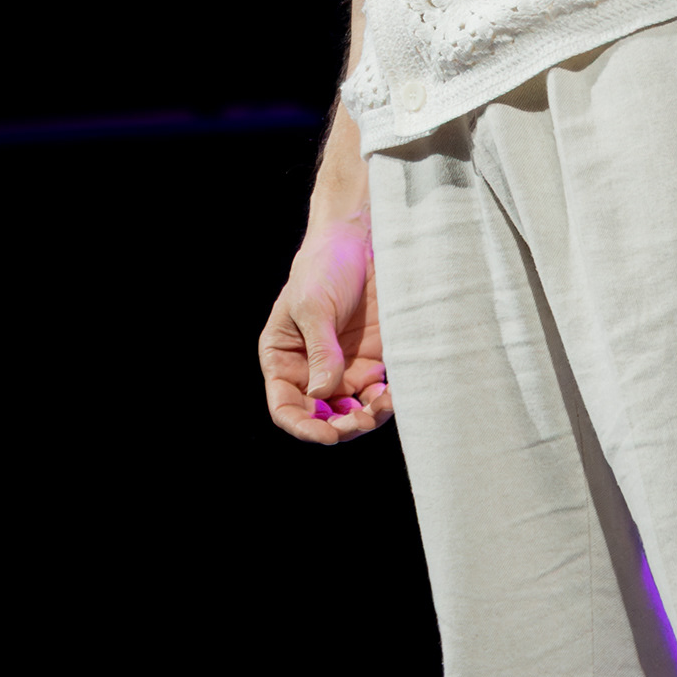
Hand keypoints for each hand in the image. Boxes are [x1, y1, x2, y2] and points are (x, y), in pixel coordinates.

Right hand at [258, 211, 393, 445]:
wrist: (361, 240)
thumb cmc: (324, 266)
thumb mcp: (313, 305)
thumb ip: (319, 350)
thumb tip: (322, 394)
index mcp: (284, 358)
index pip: (286, 407)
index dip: (303, 427)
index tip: (326, 436)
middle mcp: (310, 371)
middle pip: (320, 417)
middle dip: (339, 427)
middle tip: (359, 421)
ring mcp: (342, 368)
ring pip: (351, 412)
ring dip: (365, 419)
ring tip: (380, 408)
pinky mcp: (370, 362)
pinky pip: (376, 395)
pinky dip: (385, 402)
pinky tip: (393, 394)